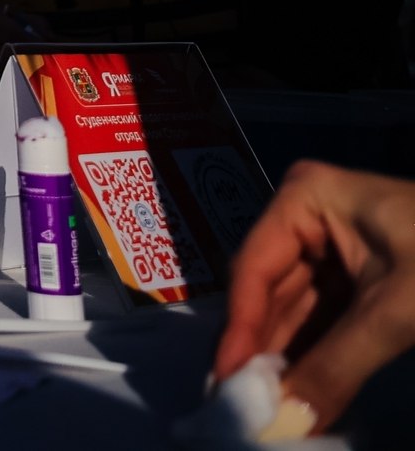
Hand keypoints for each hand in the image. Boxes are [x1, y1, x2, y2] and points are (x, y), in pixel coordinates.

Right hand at [0, 0, 47, 84]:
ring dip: (9, 76)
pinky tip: (1, 76)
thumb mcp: (8, 14)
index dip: (32, 47)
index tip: (46, 55)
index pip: (15, 37)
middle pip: (5, 58)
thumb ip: (34, 25)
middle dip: (23, 65)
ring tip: (22, 75)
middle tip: (39, 71)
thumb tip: (56, 42)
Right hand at [215, 161, 414, 431]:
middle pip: (270, 290)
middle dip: (264, 349)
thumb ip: (336, 368)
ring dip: (288, 357)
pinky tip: (304, 387)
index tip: (228, 383)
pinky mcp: (361, 273)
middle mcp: (309, 214)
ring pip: (296, 307)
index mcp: (306, 198)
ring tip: (269, 404)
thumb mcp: (395, 314)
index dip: (241, 330)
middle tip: (244, 402)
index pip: (254, 269)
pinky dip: (318, 353)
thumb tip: (285, 423)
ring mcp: (334, 243)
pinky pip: (326, 316)